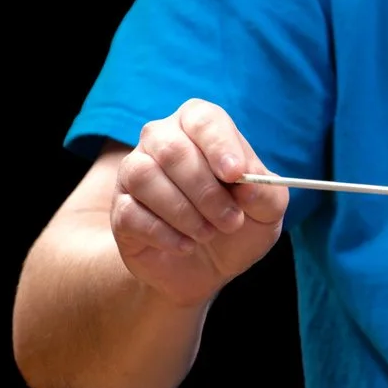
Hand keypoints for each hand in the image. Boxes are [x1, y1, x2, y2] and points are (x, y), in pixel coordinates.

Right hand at [111, 99, 291, 305]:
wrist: (208, 268)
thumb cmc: (238, 224)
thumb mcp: (267, 211)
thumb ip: (265, 193)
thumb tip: (247, 185)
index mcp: (198, 128)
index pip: (202, 118)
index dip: (219, 144)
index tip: (235, 174)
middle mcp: (160, 141)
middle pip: (172, 149)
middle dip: (206, 191)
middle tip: (230, 221)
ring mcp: (134, 174)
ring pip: (144, 176)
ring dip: (183, 212)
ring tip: (207, 234)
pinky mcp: (121, 209)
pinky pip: (131, 213)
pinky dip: (164, 234)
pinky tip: (186, 246)